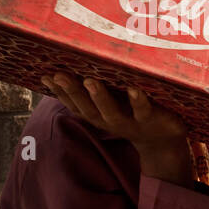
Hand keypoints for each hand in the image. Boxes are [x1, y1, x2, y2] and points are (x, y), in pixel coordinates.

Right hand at [41, 72, 194, 185]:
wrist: (163, 142)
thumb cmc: (132, 114)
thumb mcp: (112, 104)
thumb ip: (97, 90)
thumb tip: (77, 66)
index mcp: (98, 115)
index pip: (74, 104)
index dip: (59, 92)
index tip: (45, 75)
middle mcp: (109, 120)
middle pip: (88, 108)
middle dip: (73, 92)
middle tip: (59, 75)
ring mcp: (130, 122)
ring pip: (111, 113)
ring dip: (100, 98)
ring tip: (90, 81)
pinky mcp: (150, 120)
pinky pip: (143, 111)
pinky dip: (137, 101)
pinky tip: (133, 90)